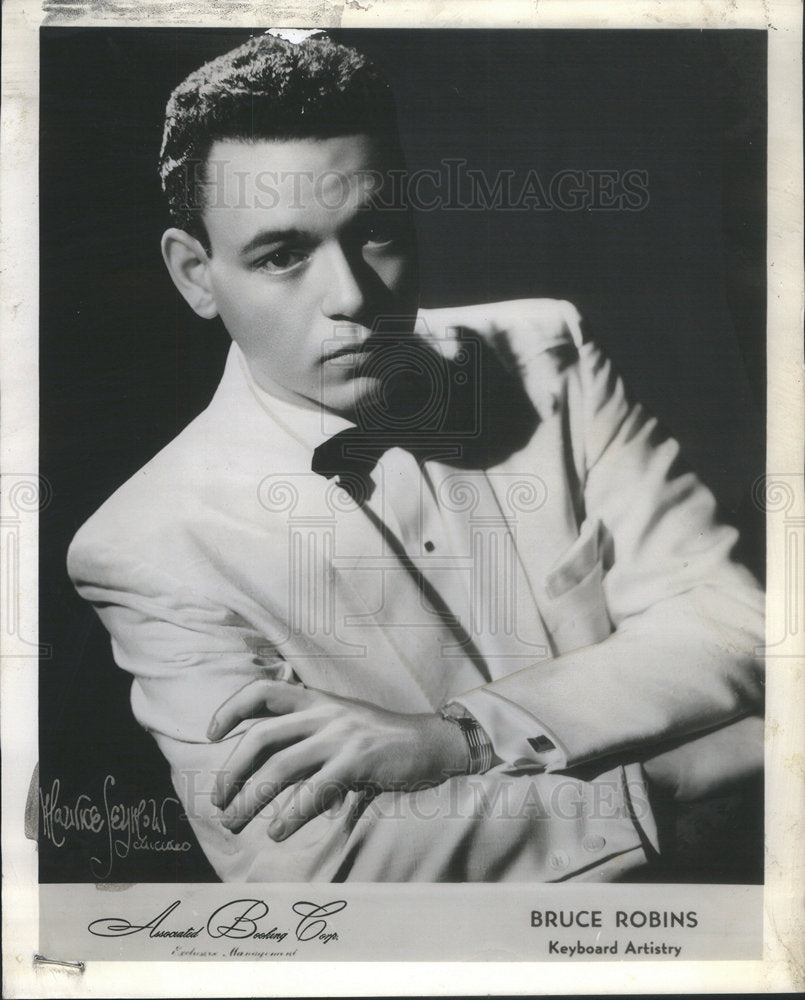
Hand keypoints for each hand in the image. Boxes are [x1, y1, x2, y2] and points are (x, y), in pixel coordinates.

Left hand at [207, 679, 469, 839]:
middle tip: (218, 800)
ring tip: (235, 822)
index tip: (211, 734)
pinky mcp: (357, 762)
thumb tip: (275, 785)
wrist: (431, 742)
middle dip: (232, 771)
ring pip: (280, 768)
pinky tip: (278, 831)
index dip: (231, 709)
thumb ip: (310, 745)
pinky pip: (313, 791)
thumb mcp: (343, 728)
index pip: (263, 691)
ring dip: (250, 799)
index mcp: (316, 700)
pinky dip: (290, 815)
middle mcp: (323, 713)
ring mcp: (340, 736)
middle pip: (261, 736)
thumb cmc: (383, 740)